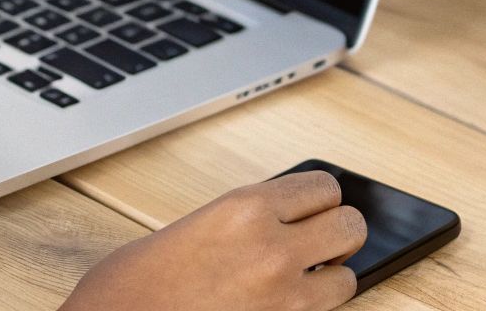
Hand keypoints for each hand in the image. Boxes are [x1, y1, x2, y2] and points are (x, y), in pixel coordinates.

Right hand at [62, 171, 365, 310]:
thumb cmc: (134, 286)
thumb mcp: (194, 227)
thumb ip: (243, 219)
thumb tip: (284, 220)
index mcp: (244, 208)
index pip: (325, 187)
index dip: (319, 201)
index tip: (312, 211)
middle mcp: (272, 248)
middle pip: (351, 226)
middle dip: (336, 236)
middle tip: (315, 245)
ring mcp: (282, 298)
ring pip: (348, 279)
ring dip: (328, 279)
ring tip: (301, 282)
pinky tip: (283, 307)